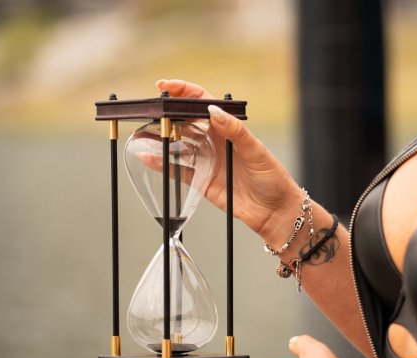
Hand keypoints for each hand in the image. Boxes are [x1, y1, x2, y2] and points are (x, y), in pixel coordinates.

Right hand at [155, 79, 302, 239]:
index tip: (165, 86)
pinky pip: (178, 170)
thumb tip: (212, 110)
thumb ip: (235, 131)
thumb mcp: (256, 151)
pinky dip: (162, 164)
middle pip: (186, 122)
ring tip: (141, 132)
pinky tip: (147, 157)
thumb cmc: (272, 178)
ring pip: (178, 145)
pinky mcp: (202, 182)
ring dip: (160, 138)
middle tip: (149, 110)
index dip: (184, 92)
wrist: (275, 211)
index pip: (202, 102)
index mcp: (229, 129)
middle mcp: (215, 142)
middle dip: (166, 113)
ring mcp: (207, 161)